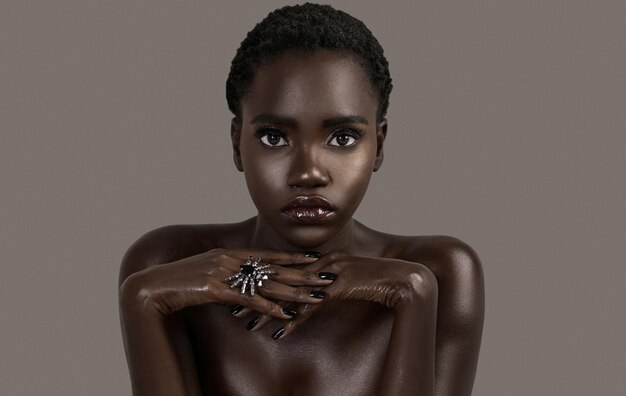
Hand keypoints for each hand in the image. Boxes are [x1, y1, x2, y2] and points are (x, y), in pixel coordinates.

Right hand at [118, 249, 333, 319]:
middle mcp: (231, 260)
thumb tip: (242, 286)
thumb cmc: (180, 282)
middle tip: (326, 277)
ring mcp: (225, 273)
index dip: (293, 258)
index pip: (269, 256)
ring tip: (315, 299)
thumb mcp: (207, 274)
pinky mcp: (217, 289)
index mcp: (230, 254)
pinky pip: (249, 300)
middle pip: (275, 269)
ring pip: (267, 285)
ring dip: (293, 293)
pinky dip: (268, 308)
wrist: (153, 286)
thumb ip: (227, 276)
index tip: (315, 259)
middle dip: (303, 275)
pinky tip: (284, 315)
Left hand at [248, 252, 436, 338]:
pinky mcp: (336, 289)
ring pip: (290, 295)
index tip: (243, 290)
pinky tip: (278, 334)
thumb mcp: (350, 277)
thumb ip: (332, 280)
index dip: (262, 281)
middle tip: (232, 306)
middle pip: (281, 280)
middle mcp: (321, 263)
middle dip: (256, 293)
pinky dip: (293, 322)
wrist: (403, 279)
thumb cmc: (378, 280)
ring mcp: (328, 275)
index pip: (284, 270)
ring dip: (267, 310)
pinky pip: (310, 309)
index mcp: (322, 258)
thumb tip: (316, 291)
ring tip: (247, 324)